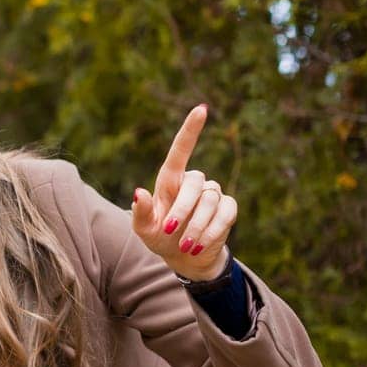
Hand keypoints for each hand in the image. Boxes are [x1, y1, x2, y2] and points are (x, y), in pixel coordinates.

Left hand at [129, 104, 238, 281]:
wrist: (184, 256)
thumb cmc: (159, 238)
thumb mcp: (144, 230)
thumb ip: (141, 213)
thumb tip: (139, 192)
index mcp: (170, 180)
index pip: (180, 151)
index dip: (191, 130)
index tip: (202, 109)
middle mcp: (193, 182)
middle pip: (195, 183)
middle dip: (182, 209)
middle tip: (171, 231)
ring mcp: (212, 193)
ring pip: (210, 201)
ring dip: (196, 226)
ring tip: (186, 244)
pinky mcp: (228, 208)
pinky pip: (225, 213)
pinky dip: (212, 231)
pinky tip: (201, 244)